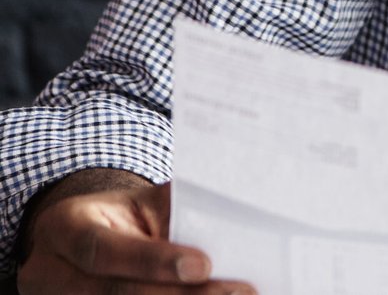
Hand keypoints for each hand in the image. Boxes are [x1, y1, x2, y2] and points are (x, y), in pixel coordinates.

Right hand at [18, 173, 251, 294]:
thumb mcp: (141, 203)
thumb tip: (230, 219)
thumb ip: (176, 211)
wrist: (85, 239)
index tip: (203, 265)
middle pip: (111, 294)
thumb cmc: (124, 218)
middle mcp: (50, 273)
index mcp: (65, 227)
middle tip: (235, 293)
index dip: (153, 261)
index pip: (103, 249)